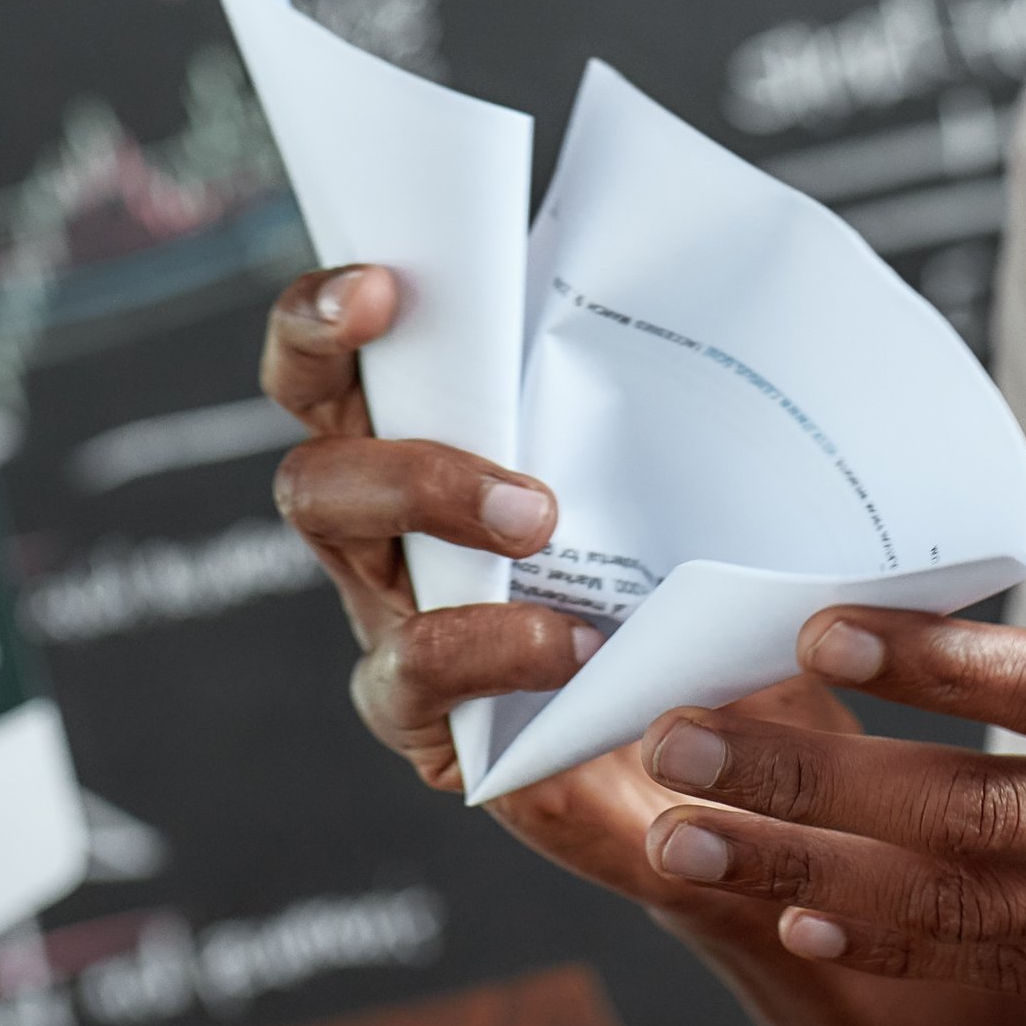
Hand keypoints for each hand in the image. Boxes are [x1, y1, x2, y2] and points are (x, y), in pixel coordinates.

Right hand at [258, 263, 855, 926]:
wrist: (711, 739)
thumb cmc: (680, 582)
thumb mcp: (667, 478)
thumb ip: (640, 396)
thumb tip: (685, 292)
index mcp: (421, 442)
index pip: (331, 363)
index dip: (324, 315)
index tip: (386, 286)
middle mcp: (382, 527)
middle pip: (314, 469)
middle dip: (397, 459)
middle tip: (515, 479)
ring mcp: (390, 618)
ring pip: (344, 561)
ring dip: (434, 519)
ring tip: (543, 529)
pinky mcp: (416, 712)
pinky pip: (410, 670)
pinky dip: (492, 648)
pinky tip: (573, 646)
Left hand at [629, 333, 1025, 1025]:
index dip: (927, 657)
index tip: (817, 628)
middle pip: (960, 805)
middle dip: (807, 777)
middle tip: (679, 745)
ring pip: (959, 901)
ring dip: (813, 868)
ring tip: (687, 840)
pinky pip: (1012, 969)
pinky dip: (902, 947)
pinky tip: (808, 924)